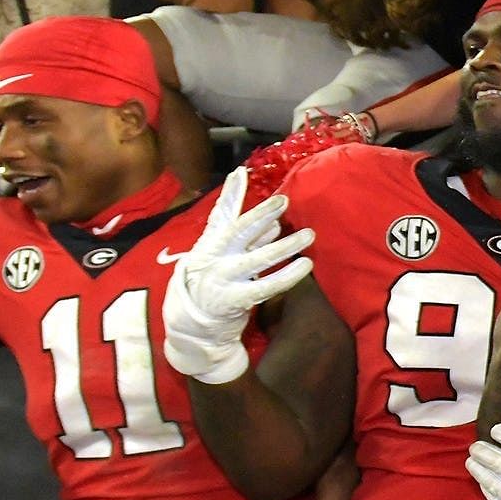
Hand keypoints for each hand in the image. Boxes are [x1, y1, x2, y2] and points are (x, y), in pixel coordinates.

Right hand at [160, 167, 316, 383]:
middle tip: (284, 200)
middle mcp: (213, 258)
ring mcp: (222, 279)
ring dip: (285, 246)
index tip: (240, 173)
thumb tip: (275, 223)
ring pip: (257, 259)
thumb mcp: (221, 258)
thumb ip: (246, 239)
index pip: (220, 215)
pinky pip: (265, 286)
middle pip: (238, 232)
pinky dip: (287, 276)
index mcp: (209, 245)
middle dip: (261, 215)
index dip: (230, 194)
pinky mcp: (233, 300)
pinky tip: (306, 265)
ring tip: (309, 235)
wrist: (191, 327)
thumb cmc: (212, 285)